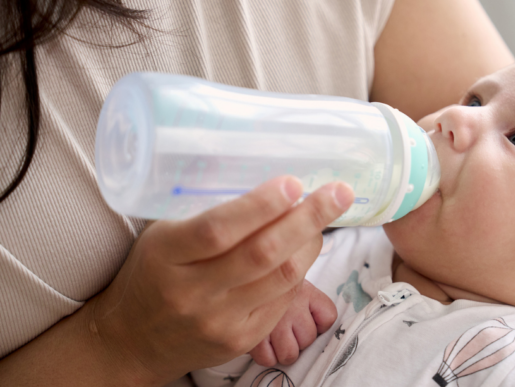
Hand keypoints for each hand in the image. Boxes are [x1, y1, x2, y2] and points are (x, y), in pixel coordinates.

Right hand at [87, 176, 353, 383]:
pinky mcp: (242, 339)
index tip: (293, 183)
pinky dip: (299, 269)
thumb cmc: (152, 274)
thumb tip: (266, 178)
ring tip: (323, 215)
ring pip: (283, 277)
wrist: (133, 342)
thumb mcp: (162, 236)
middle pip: (262, 253)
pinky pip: (283, 299)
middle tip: (338, 192)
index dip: (259, 206)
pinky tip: (302, 249)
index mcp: (166, 255)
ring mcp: (220, 321)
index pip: (217, 230)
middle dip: (307, 219)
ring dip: (311, 242)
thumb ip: (206, 213)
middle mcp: (193, 292)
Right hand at [249, 280, 336, 365]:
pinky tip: (261, 341)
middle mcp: (291, 306)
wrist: (240, 277)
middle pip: (308, 339)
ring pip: (290, 354)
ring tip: (274, 335)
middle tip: (285, 326)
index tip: (306, 317)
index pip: (328, 318)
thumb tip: (320, 325)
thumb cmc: (269, 284)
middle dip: (298, 338)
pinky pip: (267, 359)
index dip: (318, 323)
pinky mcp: (253, 337)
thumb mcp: (293, 282)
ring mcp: (273, 322)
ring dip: (283, 350)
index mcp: (305, 291)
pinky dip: (265, 355)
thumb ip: (309, 300)